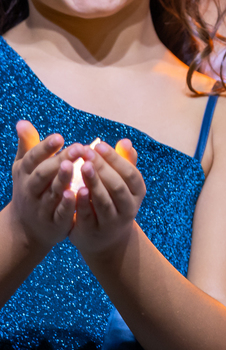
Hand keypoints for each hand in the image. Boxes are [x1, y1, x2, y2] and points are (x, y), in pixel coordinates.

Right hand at [8, 120, 76, 255]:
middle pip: (43, 174)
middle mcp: (30, 189)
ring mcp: (41, 206)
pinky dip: (68, 204)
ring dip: (62, 180)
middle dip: (58, 161)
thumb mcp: (25, 168)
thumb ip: (28, 146)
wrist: (25, 227)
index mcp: (25, 173)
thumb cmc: (31, 188)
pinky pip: (60, 213)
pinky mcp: (53, 222)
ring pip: (51, 192)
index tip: (59, 136)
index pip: (33, 158)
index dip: (45, 148)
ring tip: (74, 166)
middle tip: (78, 148)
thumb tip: (22, 121)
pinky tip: (77, 194)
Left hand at [69, 139, 145, 258]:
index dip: (115, 159)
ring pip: (104, 201)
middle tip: (85, 151)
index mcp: (137, 193)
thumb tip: (125, 141)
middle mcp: (129, 208)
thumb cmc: (113, 203)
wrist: (106, 240)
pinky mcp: (94, 231)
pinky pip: (88, 215)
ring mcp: (112, 221)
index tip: (98, 145)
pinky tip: (74, 189)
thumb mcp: (122, 185)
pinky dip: (82, 202)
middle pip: (117, 185)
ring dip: (94, 182)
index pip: (130, 173)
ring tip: (81, 166)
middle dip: (102, 167)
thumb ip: (124, 163)